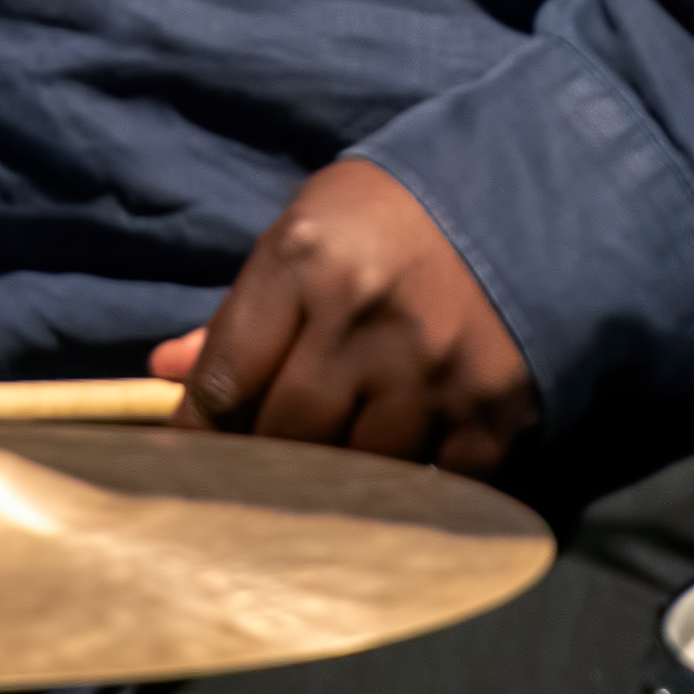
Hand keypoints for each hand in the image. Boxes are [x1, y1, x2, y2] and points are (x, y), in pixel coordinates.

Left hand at [148, 159, 539, 473]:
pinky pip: (431, 490)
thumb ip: (240, 311)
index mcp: (304, 264)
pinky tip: (395, 480)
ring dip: (333, 482)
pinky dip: (408, 495)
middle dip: (263, 460)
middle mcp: (364, 321)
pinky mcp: (492, 415)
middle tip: (258, 470)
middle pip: (284, 438)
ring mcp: (432, 373)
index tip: (188, 460)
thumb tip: (164, 372)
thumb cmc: (391, 217)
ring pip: (353, 474)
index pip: (225, 382)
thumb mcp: (303, 233)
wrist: (529, 198)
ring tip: (327, 471)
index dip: (198, 433)